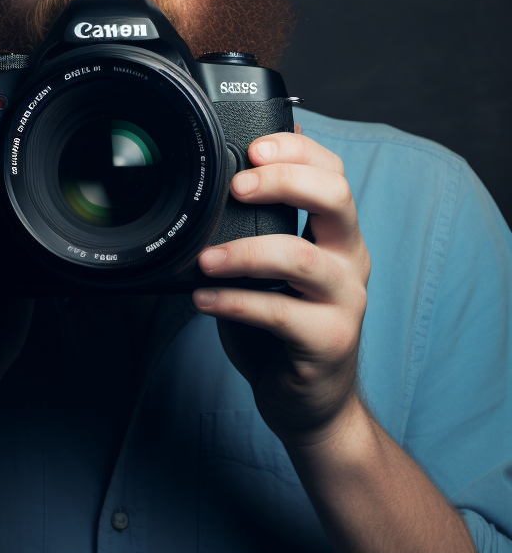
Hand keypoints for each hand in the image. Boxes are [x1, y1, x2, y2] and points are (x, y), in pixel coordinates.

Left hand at [193, 131, 370, 443]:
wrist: (310, 405)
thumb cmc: (284, 331)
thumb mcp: (274, 272)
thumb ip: (259, 231)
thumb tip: (217, 182)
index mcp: (338, 236)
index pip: (334, 173)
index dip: (299, 150)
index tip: (253, 147)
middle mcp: (350, 261)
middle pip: (336, 198)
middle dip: (284, 180)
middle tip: (236, 186)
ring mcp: (345, 302)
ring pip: (302, 258)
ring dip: (245, 252)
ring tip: (204, 259)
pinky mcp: (328, 342)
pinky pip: (281, 314)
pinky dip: (235, 303)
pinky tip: (203, 301)